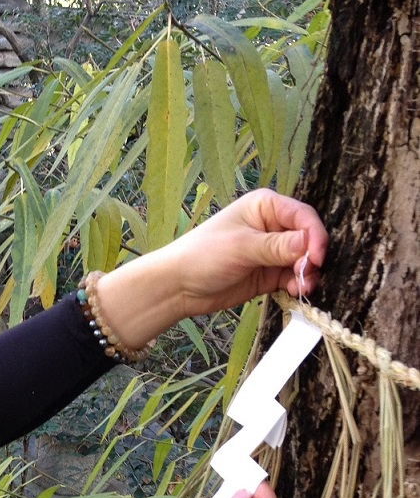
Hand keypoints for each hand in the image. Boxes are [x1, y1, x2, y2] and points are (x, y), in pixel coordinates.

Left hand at [167, 189, 327, 313]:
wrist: (179, 286)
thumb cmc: (204, 255)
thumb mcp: (242, 247)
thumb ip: (277, 246)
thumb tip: (310, 244)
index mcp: (265, 206)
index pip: (302, 215)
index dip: (314, 234)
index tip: (318, 256)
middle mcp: (272, 225)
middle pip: (307, 238)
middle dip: (312, 257)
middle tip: (308, 273)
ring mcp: (272, 251)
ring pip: (303, 260)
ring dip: (307, 273)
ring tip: (301, 287)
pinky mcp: (269, 274)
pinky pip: (293, 277)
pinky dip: (297, 284)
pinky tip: (293, 291)